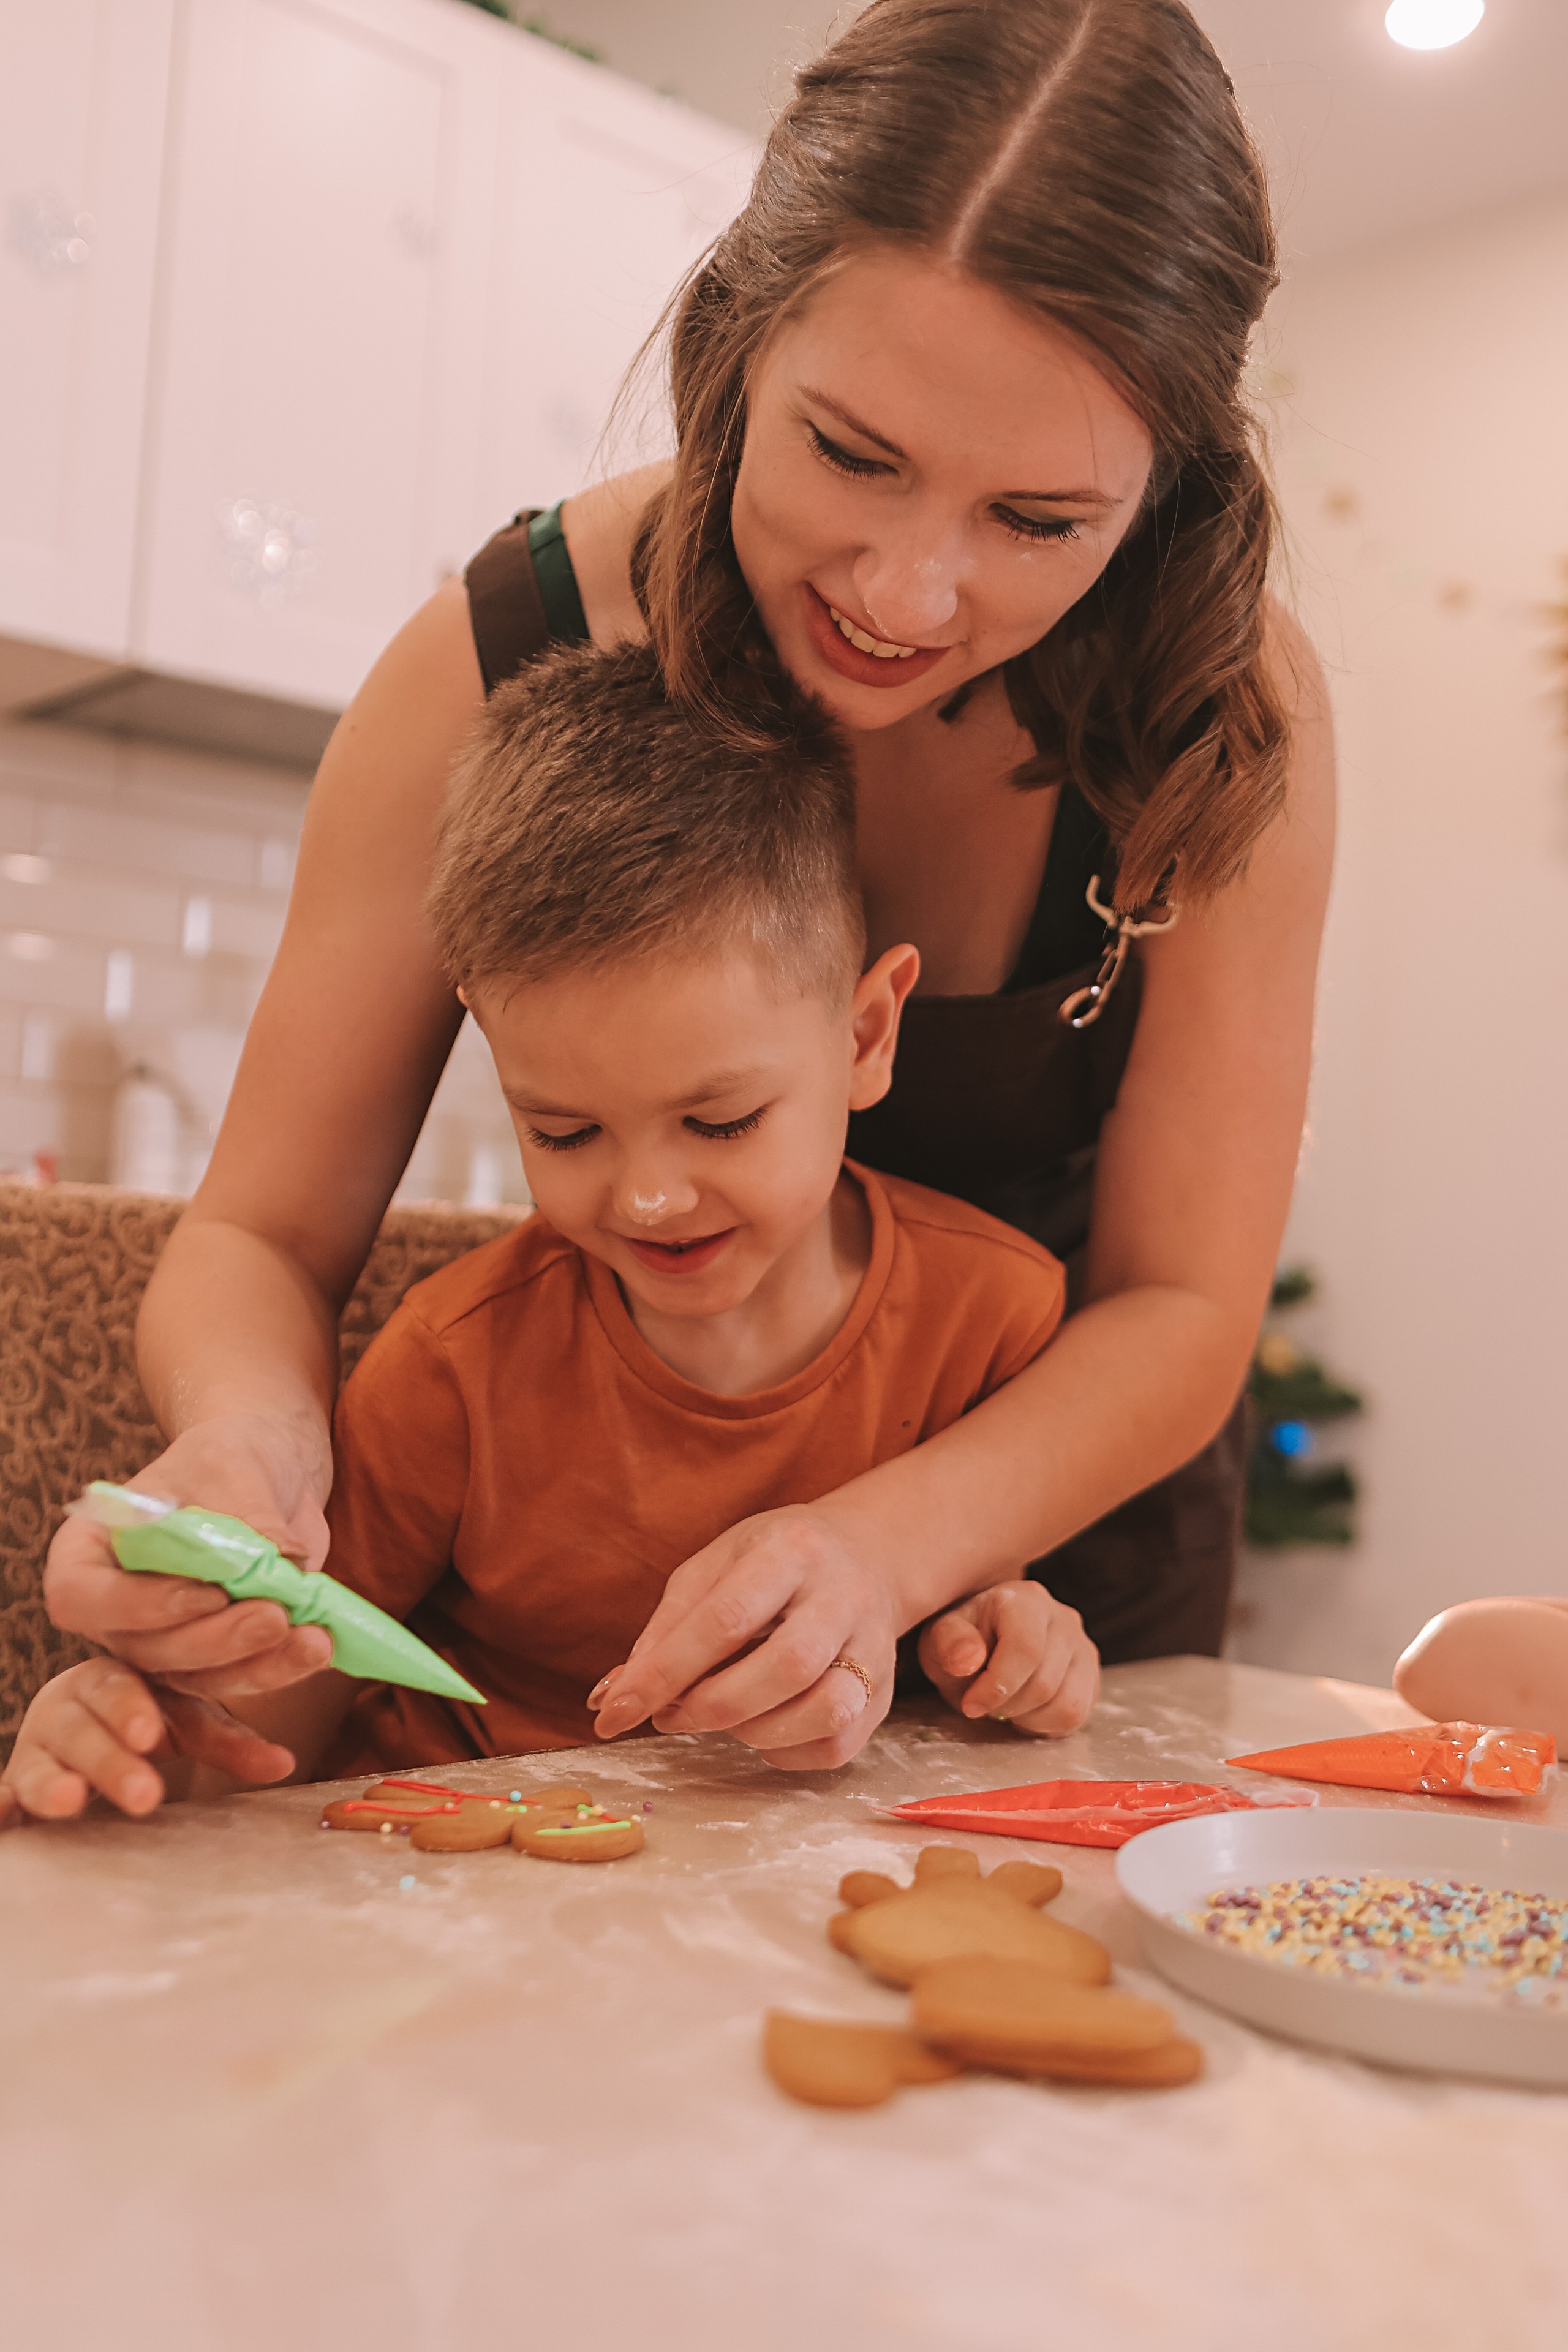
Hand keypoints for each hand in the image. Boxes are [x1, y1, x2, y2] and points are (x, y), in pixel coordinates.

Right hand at [0, 1659, 294, 1828]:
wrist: (88, 1723)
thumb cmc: (145, 1718)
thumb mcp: (186, 1723)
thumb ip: (230, 1741)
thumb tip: (285, 1763)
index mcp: (110, 1681)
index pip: (117, 1687)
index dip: (131, 1710)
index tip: (153, 1735)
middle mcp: (66, 1708)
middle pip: (81, 1729)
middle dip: (110, 1760)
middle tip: (144, 1793)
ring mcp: (36, 1749)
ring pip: (38, 1763)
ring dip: (52, 1783)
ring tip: (70, 1803)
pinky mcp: (14, 1787)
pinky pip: (1, 1797)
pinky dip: (0, 1809)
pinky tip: (1, 1825)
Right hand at [43, 1413, 333, 1700]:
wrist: (267, 1472)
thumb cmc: (229, 1458)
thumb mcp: (230, 1469)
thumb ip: (245, 1516)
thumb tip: (280, 1561)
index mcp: (89, 1551)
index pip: (79, 1597)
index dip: (138, 1606)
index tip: (207, 1590)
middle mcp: (116, 1606)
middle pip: (146, 1648)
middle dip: (216, 1639)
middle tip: (274, 1617)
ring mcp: (164, 1636)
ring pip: (194, 1675)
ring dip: (255, 1664)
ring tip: (312, 1640)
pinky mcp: (214, 1653)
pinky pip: (237, 1676)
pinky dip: (279, 1666)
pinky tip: (319, 1645)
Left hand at [588, 1505, 898, 1770]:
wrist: (867, 1556)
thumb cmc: (772, 1562)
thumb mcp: (714, 1567)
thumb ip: (665, 1628)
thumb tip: (610, 1698)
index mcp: (791, 1550)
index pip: (725, 1618)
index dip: (662, 1673)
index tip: (613, 1712)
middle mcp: (842, 1596)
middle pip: (786, 1667)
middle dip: (711, 1706)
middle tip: (670, 1716)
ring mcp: (873, 1648)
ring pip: (825, 1711)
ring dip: (753, 1732)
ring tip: (720, 1716)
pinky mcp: (884, 1694)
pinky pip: (835, 1745)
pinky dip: (784, 1751)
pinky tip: (761, 1727)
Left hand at [918, 1581, 1099, 1734]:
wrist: (982, 1643)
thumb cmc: (961, 1640)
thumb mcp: (941, 1637)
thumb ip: (950, 1644)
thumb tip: (968, 1661)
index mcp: (1024, 1599)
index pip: (1026, 1649)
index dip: (997, 1687)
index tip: (970, 1705)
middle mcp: (1062, 1617)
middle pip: (1045, 1683)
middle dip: (1008, 1706)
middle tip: (985, 1703)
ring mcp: (1082, 1646)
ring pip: (1067, 1705)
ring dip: (1028, 1718)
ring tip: (1005, 1705)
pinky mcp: (1090, 1674)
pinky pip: (1078, 1715)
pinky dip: (1047, 1725)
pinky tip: (1025, 1711)